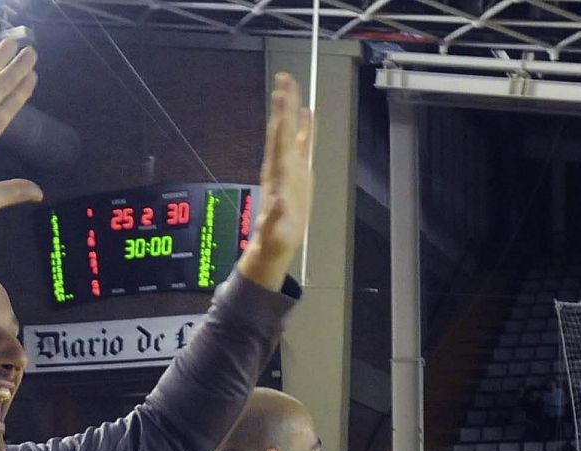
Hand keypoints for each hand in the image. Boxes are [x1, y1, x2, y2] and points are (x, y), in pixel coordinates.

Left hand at [236, 73, 315, 290]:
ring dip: (292, 109)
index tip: (281, 97)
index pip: (278, 142)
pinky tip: (308, 111)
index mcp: (276, 176)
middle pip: (282, 130)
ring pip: (291, 132)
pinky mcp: (298, 173)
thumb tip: (279, 203)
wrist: (274, 244)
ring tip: (293, 86)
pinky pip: (302, 144)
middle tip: (284, 77)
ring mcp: (289, 168)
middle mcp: (281, 166)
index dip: (281, 120)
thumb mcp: (273, 232)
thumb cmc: (273, 239)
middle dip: (284, 104)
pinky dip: (305, 127)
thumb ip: (275, 217)